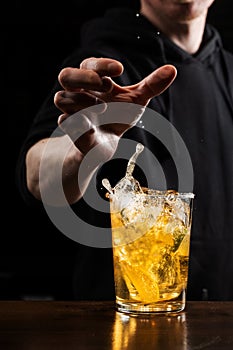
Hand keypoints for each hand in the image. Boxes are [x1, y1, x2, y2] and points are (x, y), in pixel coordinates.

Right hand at [54, 57, 176, 157]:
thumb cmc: (118, 117)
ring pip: (61, 98)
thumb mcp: (137, 100)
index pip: (89, 64)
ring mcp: (71, 111)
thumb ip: (151, 85)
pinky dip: (78, 121)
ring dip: (82, 101)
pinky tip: (92, 126)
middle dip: (84, 78)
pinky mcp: (70, 129)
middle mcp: (78, 93)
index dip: (101, 64)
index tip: (120, 70)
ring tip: (102, 109)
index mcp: (92, 81)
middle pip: (65, 75)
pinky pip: (65, 121)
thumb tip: (172, 69)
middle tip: (107, 86)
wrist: (106, 144)